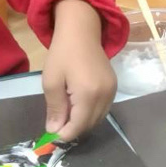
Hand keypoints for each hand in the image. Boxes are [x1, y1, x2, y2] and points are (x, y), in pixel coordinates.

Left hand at [42, 0, 116, 140]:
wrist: (82, 31)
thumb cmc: (62, 53)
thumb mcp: (51, 80)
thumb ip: (55, 108)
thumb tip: (54, 131)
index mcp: (88, 94)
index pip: (78, 126)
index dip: (64, 135)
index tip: (51, 136)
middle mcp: (105, 95)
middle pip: (90, 125)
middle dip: (73, 130)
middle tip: (56, 125)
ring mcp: (112, 91)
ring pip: (98, 119)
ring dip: (82, 123)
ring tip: (66, 116)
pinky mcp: (114, 86)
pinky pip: (103, 109)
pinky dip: (91, 114)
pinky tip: (78, 107)